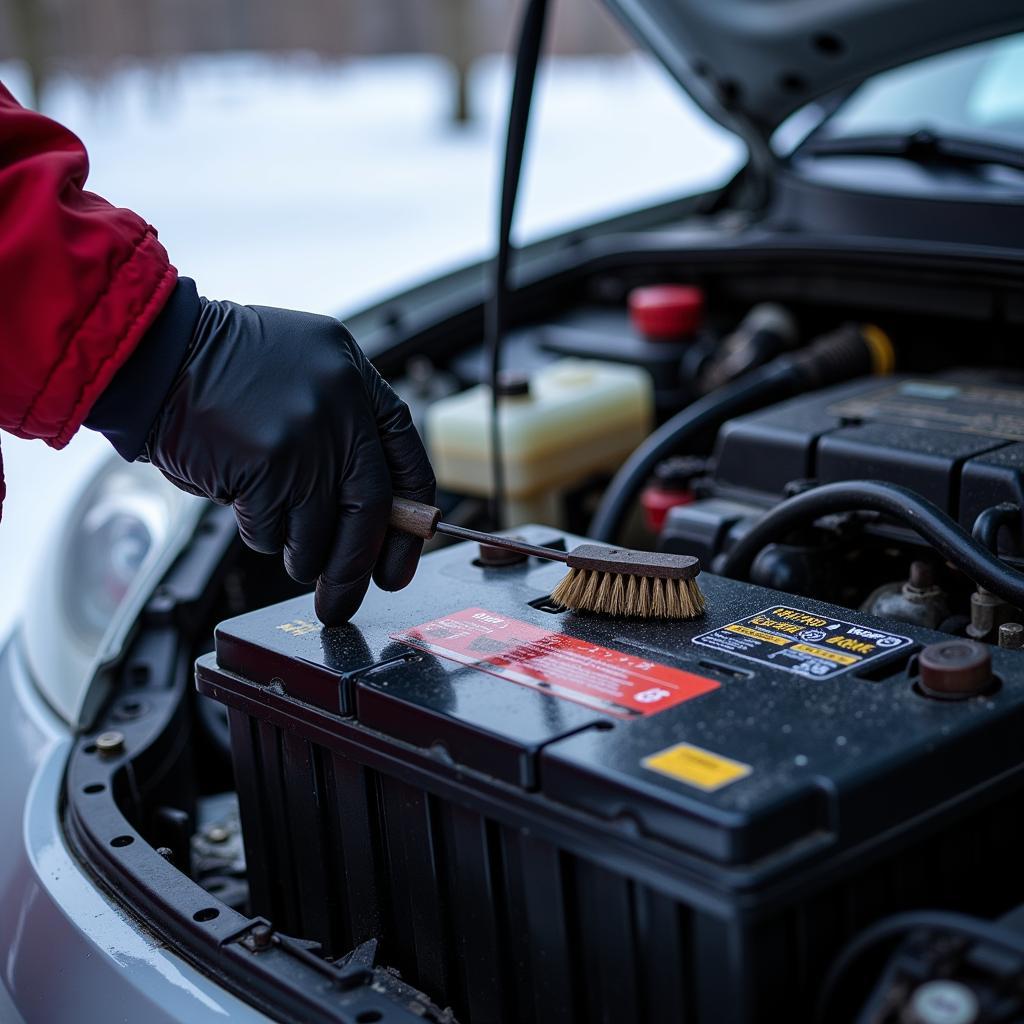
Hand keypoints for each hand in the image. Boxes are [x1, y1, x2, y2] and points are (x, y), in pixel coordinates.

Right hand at [144, 300, 434, 623]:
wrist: (155, 354)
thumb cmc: (222, 366)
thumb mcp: (304, 368)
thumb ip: (343, 424)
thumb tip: (378, 510)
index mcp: (355, 376)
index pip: (406, 457)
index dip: (410, 513)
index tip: (400, 552)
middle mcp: (340, 404)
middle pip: (371, 507)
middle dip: (360, 564)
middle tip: (348, 596)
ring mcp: (306, 437)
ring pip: (321, 531)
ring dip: (304, 555)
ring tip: (282, 540)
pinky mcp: (267, 468)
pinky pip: (275, 532)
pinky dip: (263, 535)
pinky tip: (246, 508)